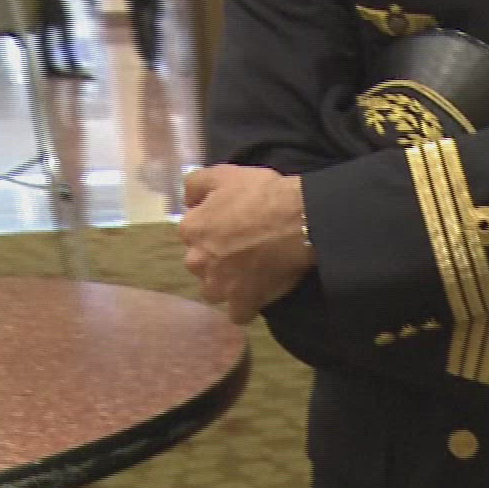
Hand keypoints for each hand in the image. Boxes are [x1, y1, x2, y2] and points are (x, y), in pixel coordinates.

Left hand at [179, 165, 313, 324]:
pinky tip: (258, 295)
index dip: (212, 229)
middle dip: (215, 261)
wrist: (300, 221)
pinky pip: (238, 314)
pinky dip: (246, 307)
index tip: (232, 226)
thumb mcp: (224, 174)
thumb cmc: (263, 194)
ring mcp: (220, 286)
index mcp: (191, 229)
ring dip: (227, 286)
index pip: (192, 233)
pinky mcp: (244, 302)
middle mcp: (198, 261)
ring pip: (215, 292)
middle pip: (200, 265)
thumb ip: (196, 184)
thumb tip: (188, 200)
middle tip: (243, 251)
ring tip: (250, 276)